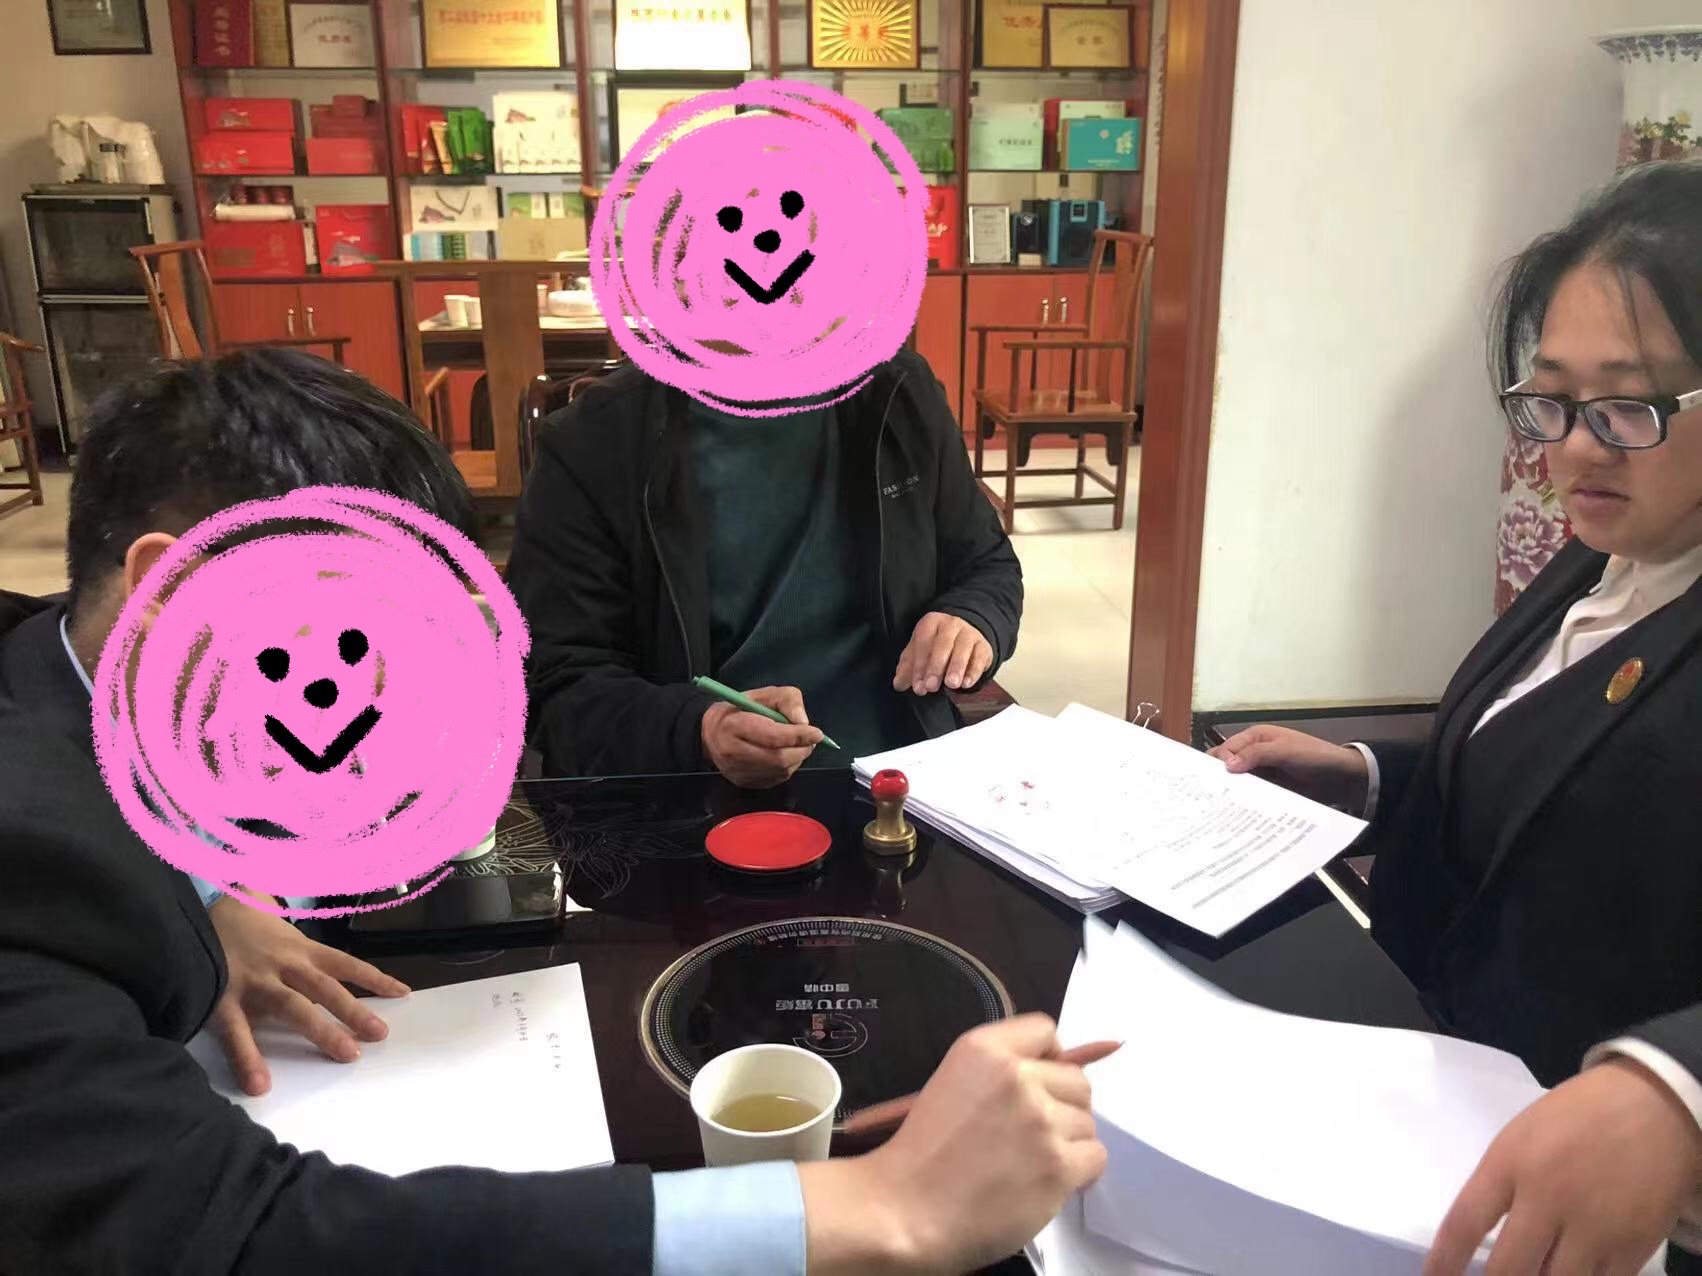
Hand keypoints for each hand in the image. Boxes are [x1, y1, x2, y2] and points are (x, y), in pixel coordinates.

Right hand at [207, 894, 408, 1095]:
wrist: (189, 912)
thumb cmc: (237, 922)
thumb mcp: (274, 918)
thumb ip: (298, 931)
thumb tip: (315, 920)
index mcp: (299, 948)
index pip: (346, 963)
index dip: (374, 978)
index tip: (402, 993)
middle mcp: (284, 964)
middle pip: (326, 988)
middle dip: (355, 1011)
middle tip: (380, 1035)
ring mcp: (256, 982)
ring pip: (294, 1008)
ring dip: (322, 1032)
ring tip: (347, 1055)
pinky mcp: (223, 1000)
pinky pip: (237, 1034)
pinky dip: (248, 1060)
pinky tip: (259, 1085)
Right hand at [699, 685, 822, 789]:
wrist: (711, 734)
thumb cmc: (740, 710)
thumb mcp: (763, 694)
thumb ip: (787, 700)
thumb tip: (803, 722)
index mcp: (733, 726)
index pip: (771, 736)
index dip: (797, 736)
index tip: (816, 733)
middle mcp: (733, 753)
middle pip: (778, 758)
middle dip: (801, 749)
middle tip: (811, 740)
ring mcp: (738, 772)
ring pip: (780, 771)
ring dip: (797, 758)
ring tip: (797, 745)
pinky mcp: (744, 783)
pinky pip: (776, 779)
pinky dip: (788, 767)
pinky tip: (785, 755)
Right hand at [799, 1015, 1106, 1273]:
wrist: (905, 1211)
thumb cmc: (922, 1154)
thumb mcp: (952, 1083)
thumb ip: (1000, 1071)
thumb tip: (1056, 1074)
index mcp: (984, 1050)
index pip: (1044, 1030)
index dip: (1048, 1058)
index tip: (1038, 1084)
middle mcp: (1017, 1076)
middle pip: (1076, 1081)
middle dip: (1063, 1107)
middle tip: (1033, 1135)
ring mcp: (1041, 1121)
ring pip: (1088, 1122)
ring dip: (1069, 1143)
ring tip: (1033, 1164)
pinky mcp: (1058, 1165)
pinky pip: (1096, 1157)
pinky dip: (1080, 1172)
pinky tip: (1050, 1182)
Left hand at [893, 612, 992, 695]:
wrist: (964, 638)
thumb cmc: (936, 647)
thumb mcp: (919, 653)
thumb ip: (908, 668)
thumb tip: (898, 684)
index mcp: (931, 623)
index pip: (923, 643)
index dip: (920, 666)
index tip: (918, 687)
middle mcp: (951, 624)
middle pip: (943, 644)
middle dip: (936, 667)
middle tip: (931, 687)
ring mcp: (969, 633)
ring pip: (963, 649)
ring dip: (956, 668)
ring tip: (951, 684)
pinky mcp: (983, 645)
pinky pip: (979, 657)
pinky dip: (973, 671)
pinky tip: (966, 684)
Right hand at [1207, 724, 1369, 810]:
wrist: (1343, 778)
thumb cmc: (1314, 756)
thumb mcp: (1285, 751)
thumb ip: (1256, 755)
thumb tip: (1226, 766)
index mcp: (1255, 737)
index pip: (1226, 749)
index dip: (1218, 764)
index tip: (1214, 782)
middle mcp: (1254, 754)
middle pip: (1228, 766)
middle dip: (1219, 778)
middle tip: (1209, 797)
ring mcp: (1262, 773)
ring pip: (1239, 783)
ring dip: (1232, 793)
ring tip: (1219, 811)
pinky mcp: (1270, 790)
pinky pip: (1252, 795)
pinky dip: (1245, 802)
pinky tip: (1237, 814)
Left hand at [1425, 1058, 1700, 1275]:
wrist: (1654, 1106)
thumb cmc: (1577, 1117)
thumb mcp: (1521, 1137)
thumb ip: (1501, 1187)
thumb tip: (1482, 1240)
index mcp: (1511, 1162)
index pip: (1464, 1223)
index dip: (1443, 1262)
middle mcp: (1549, 1197)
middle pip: (1509, 1268)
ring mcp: (1594, 1226)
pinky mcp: (1633, 1245)